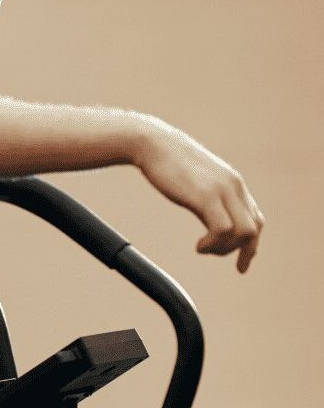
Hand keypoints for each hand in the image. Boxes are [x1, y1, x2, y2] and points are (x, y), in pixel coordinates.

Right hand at [136, 118, 265, 272]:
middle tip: (214, 255)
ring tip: (203, 248)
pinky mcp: (206, 197)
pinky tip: (199, 246)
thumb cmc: (167, 161)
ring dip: (225, 249)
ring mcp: (222, 191)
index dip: (251, 245)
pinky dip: (214, 245)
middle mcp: (233, 187)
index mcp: (232, 184)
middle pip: (254, 228)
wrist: (152, 143)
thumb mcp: (194, 178)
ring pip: (244, 232)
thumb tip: (204, 205)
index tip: (240, 264)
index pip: (256, 219)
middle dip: (242, 252)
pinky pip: (223, 229)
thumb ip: (205, 191)